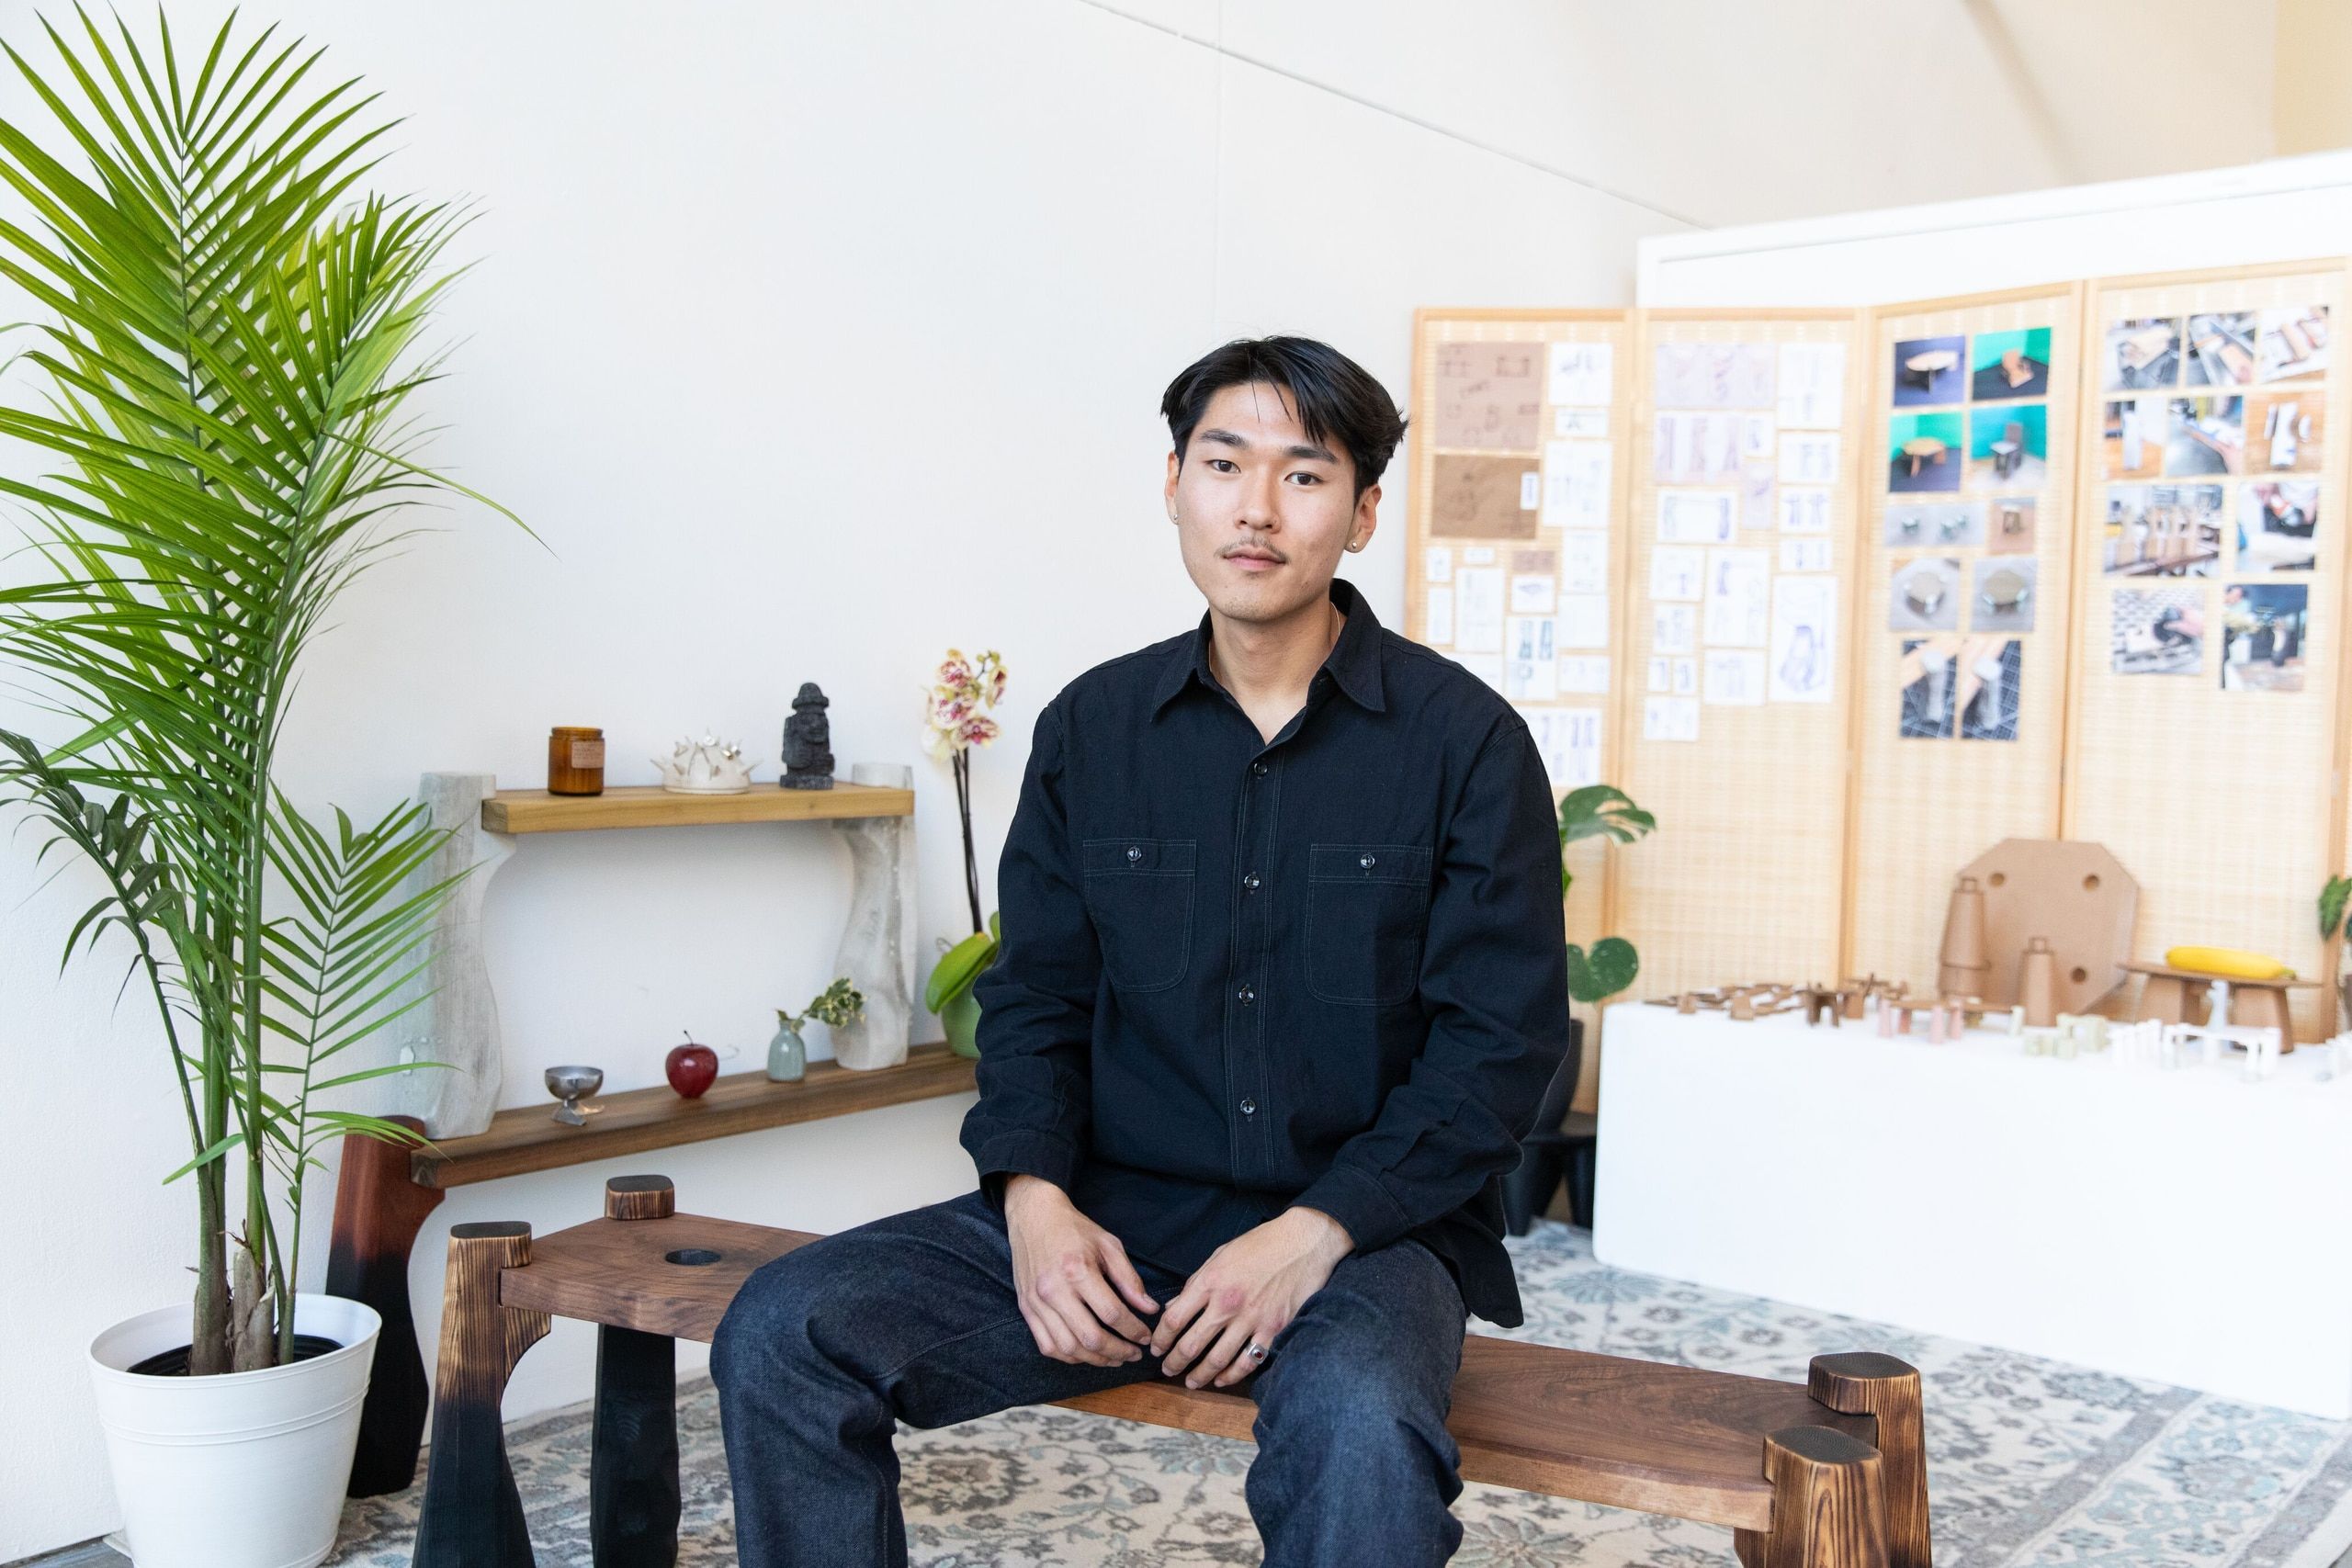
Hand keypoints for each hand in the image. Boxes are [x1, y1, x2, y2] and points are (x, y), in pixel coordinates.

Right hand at [1003, 1173, 1160, 1366]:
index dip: (1134, 1330)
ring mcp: (1036, 1302)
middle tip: (1134, 1354)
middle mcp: (1054, 1290)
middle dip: (1118, 1352)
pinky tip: (1086, 1353)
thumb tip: (1149, 1309)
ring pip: (1068, 1348)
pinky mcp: (1026, 1309)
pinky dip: (1069, 1356)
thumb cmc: (1074, 1229)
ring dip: (1095, 1360)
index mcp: (1078, 1271)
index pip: (1111, 1313)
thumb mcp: (1108, 1245)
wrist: (1033, 1217)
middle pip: (1090, 1337)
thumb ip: (1129, 1279)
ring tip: (1114, 1358)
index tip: (1146, 1337)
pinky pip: (1047, 1346)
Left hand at [1150, 1206, 1353, 1388]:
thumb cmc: (1261, 1244)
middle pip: (1191, 1344)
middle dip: (1175, 1362)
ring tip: (1191, 1382)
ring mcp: (1251, 1319)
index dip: (1161, 1338)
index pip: (1174, 1318)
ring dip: (1200, 1375)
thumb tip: (1174, 1306)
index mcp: (1210, 1281)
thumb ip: (1196, 1282)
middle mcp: (1227, 1303)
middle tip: (1168, 1370)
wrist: (1303, 1242)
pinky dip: (1232, 1375)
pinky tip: (1222, 1380)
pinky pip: (1248, 1361)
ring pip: (1218, 1359)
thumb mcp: (1221, 1254)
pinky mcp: (1273, 1329)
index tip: (1156, 1348)